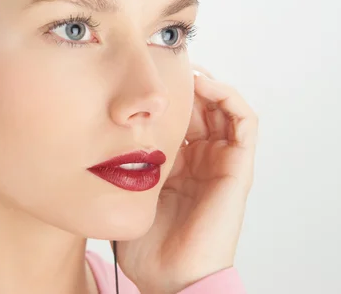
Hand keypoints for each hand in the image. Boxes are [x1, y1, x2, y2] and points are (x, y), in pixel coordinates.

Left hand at [115, 65, 257, 293]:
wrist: (169, 276)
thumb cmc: (145, 243)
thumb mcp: (126, 190)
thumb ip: (121, 162)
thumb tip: (95, 133)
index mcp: (179, 164)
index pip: (179, 117)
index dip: (166, 95)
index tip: (143, 78)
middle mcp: (202, 159)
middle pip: (201, 107)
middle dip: (184, 84)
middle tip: (164, 67)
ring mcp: (221, 162)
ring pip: (223, 108)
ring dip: (207, 85)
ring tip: (185, 72)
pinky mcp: (237, 168)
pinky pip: (244, 122)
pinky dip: (228, 98)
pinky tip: (203, 86)